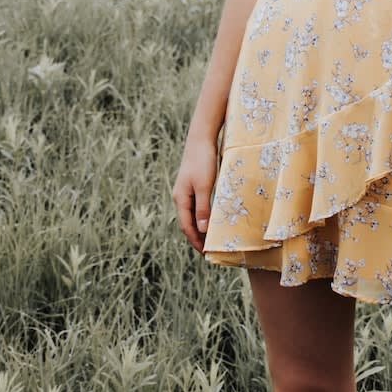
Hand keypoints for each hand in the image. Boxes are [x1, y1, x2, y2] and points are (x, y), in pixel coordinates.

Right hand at [172, 133, 217, 251]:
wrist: (201, 138)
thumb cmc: (202, 161)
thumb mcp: (204, 186)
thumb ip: (202, 208)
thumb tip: (202, 230)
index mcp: (180, 199)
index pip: (186, 226)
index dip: (195, 241)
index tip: (205, 253)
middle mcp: (181, 197)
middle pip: (188, 223)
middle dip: (197, 237)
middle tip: (208, 251)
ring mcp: (186, 190)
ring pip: (192, 215)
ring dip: (200, 228)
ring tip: (210, 239)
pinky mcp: (193, 184)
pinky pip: (197, 206)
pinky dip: (203, 216)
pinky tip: (211, 219)